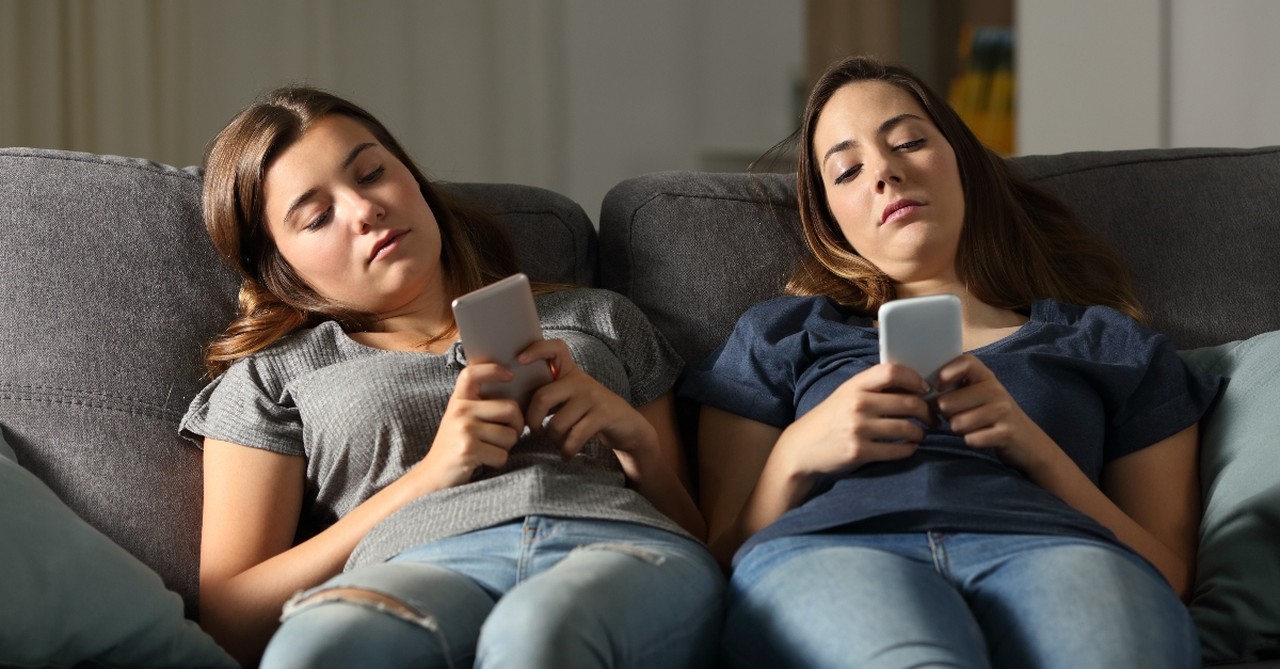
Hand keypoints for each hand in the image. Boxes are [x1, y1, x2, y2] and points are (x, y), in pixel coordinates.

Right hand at [416, 362, 525, 489]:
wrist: (431, 478)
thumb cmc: (454, 448)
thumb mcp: (460, 420)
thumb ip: (479, 406)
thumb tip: (514, 394)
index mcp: (458, 401)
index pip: (472, 373)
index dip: (493, 369)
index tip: (510, 376)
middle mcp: (460, 410)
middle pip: (511, 409)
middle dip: (517, 427)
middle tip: (507, 437)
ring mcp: (464, 429)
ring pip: (510, 435)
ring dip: (506, 448)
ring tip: (488, 451)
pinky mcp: (468, 449)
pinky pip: (502, 455)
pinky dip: (498, 462)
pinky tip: (483, 462)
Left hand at [519, 339, 657, 462]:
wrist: (628, 426)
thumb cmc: (590, 414)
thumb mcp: (571, 398)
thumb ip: (550, 395)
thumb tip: (516, 405)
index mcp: (570, 373)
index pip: (555, 348)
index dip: (536, 349)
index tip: (519, 360)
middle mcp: (581, 381)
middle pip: (543, 397)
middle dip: (533, 420)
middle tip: (535, 431)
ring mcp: (593, 397)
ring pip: (557, 423)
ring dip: (553, 440)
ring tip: (558, 444)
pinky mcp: (603, 415)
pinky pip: (574, 436)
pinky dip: (567, 450)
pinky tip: (567, 454)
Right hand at [775, 363, 934, 481]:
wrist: (803, 447)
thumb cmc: (831, 418)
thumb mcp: (846, 395)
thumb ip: (874, 388)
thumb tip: (914, 387)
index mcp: (855, 386)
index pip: (892, 372)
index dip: (915, 379)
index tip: (925, 389)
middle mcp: (857, 404)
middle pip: (909, 403)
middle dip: (927, 412)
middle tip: (932, 418)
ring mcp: (858, 429)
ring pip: (908, 429)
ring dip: (920, 433)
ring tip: (919, 434)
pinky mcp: (860, 452)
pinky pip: (898, 451)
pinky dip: (909, 449)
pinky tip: (908, 447)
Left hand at [933, 354, 1055, 471]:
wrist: (1027, 440)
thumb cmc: (990, 415)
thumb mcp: (976, 395)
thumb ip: (952, 388)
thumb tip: (920, 391)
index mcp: (985, 376)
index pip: (965, 362)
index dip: (946, 372)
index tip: (937, 386)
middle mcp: (996, 390)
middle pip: (948, 402)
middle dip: (945, 415)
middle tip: (957, 416)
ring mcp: (1003, 411)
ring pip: (957, 423)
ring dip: (957, 429)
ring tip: (970, 427)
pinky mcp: (1007, 433)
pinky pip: (971, 439)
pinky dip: (971, 441)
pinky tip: (980, 437)